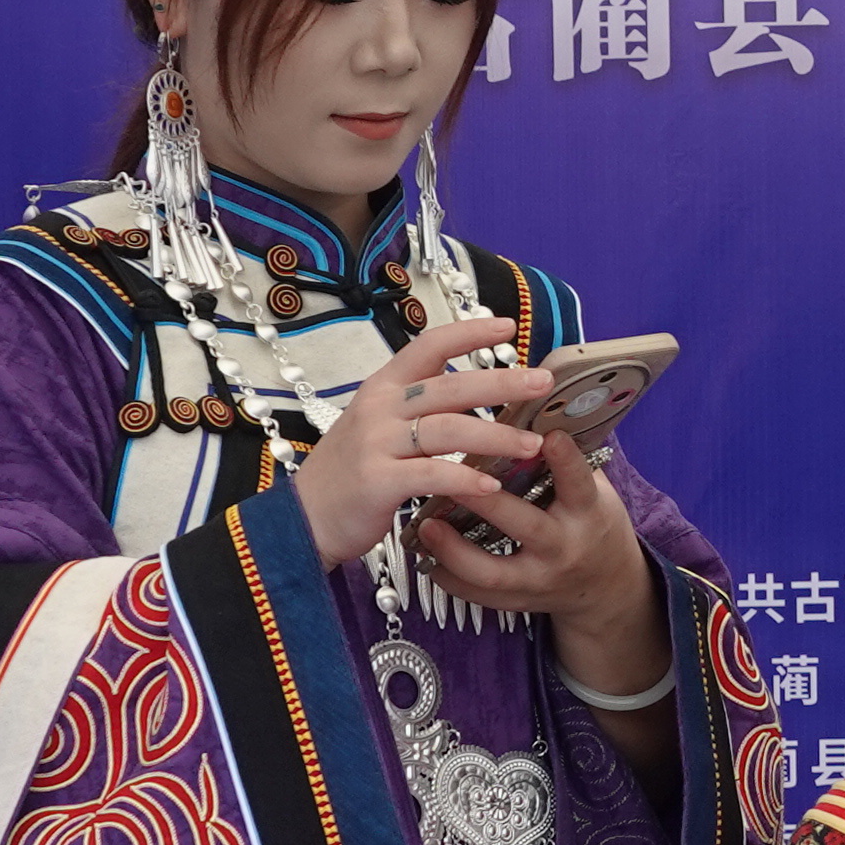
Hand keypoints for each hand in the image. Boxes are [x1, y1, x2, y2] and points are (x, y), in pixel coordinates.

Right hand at [293, 315, 553, 570]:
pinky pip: (432, 474)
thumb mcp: (378, 425)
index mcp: (382, 387)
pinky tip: (492, 485)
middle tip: (542, 384)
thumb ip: (417, 407)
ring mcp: (376, 443)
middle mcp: (379, 407)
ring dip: (496, 436)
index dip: (469, 332)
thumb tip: (474, 394)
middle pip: (450, 386)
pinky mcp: (377, 481)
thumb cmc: (350, 473)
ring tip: (532, 444)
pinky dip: (466, 478)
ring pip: (448, 429)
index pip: (428, 345)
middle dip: (502, 382)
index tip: (508, 326)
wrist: (301, 519)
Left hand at [406, 427, 658, 661]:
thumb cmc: (591, 523)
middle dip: (487, 502)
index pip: (578, 484)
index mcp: (587, 513)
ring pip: (492, 570)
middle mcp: (563, 548)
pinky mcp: (517, 600)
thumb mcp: (594, 490)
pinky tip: (425, 556)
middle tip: (450, 475)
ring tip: (425, 524)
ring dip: (454, 548)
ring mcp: (539, 579)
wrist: (605, 586)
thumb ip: (568, 458)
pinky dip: (448, 576)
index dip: (564, 460)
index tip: (547, 434)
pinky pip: (477, 594)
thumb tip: (539, 406)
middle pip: (525, 525)